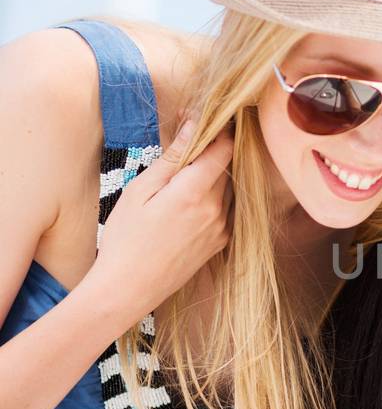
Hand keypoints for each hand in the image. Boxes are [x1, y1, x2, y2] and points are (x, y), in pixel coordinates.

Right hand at [92, 117, 233, 317]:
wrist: (128, 289)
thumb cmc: (125, 238)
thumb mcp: (140, 191)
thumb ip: (172, 158)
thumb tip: (195, 125)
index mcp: (195, 192)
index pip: (225, 148)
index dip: (220, 129)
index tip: (208, 119)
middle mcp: (217, 210)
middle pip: (227, 166)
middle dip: (213, 151)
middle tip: (190, 144)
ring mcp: (222, 228)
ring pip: (228, 188)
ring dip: (214, 176)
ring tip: (184, 178)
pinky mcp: (220, 242)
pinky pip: (226, 209)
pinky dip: (215, 197)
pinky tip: (190, 202)